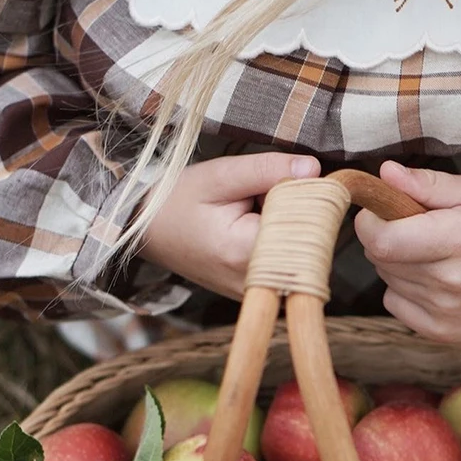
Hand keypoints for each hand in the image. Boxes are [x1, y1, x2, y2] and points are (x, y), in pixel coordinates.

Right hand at [138, 152, 320, 298]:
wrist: (145, 231)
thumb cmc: (178, 200)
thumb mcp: (220, 175)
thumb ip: (268, 170)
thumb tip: (316, 169)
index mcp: (246, 254)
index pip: (308, 221)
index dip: (309, 192)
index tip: (296, 174)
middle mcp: (256, 283)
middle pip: (310, 237)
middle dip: (299, 207)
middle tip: (263, 191)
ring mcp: (257, 291)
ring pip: (303, 248)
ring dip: (290, 221)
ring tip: (255, 207)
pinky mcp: (258, 290)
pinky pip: (289, 258)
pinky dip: (282, 236)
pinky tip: (255, 223)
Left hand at [354, 161, 460, 342]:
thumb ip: (425, 183)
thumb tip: (385, 173)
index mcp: (458, 239)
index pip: (383, 240)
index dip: (369, 222)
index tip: (380, 210)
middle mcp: (451, 281)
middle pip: (380, 258)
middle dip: (385, 236)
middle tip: (414, 227)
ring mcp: (447, 312)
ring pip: (386, 279)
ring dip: (396, 261)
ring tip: (431, 252)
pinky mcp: (443, 331)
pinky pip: (394, 304)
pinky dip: (403, 288)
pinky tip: (432, 277)